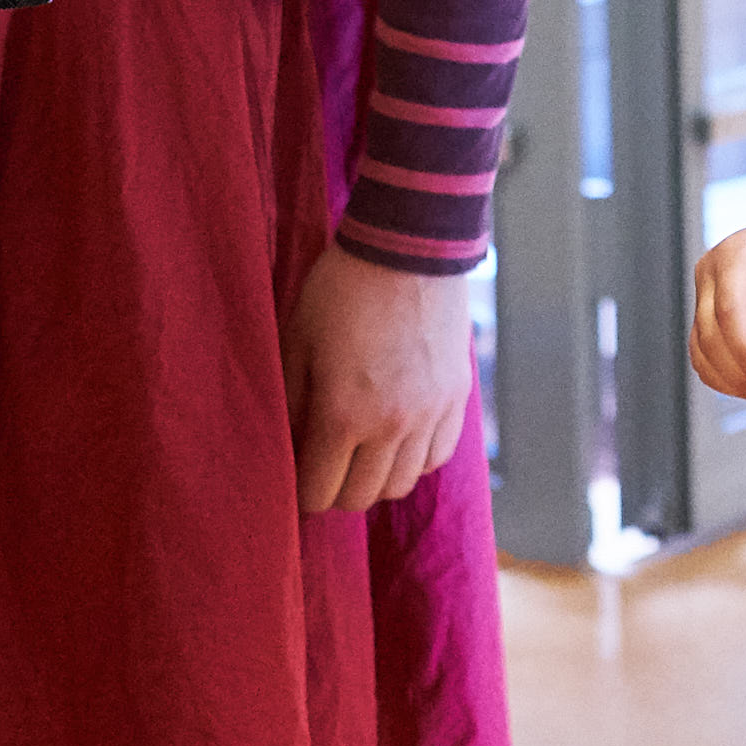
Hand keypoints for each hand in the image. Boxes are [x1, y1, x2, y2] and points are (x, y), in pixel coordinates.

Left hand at [290, 241, 474, 515]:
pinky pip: (437, 456)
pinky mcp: (456, 399)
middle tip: (324, 471)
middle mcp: (391, 425)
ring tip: (361, 457)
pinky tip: (398, 440)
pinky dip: (415, 460)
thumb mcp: (297, 341)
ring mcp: (431, 414)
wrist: (407, 248)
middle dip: (336, 492)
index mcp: (343, 413)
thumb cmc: (342, 290)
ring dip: (377, 480)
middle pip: (362, 497)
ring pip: (403, 484)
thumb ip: (290, 401)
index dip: (302, 496)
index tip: (296, 485)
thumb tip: (289, 444)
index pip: (320, 491)